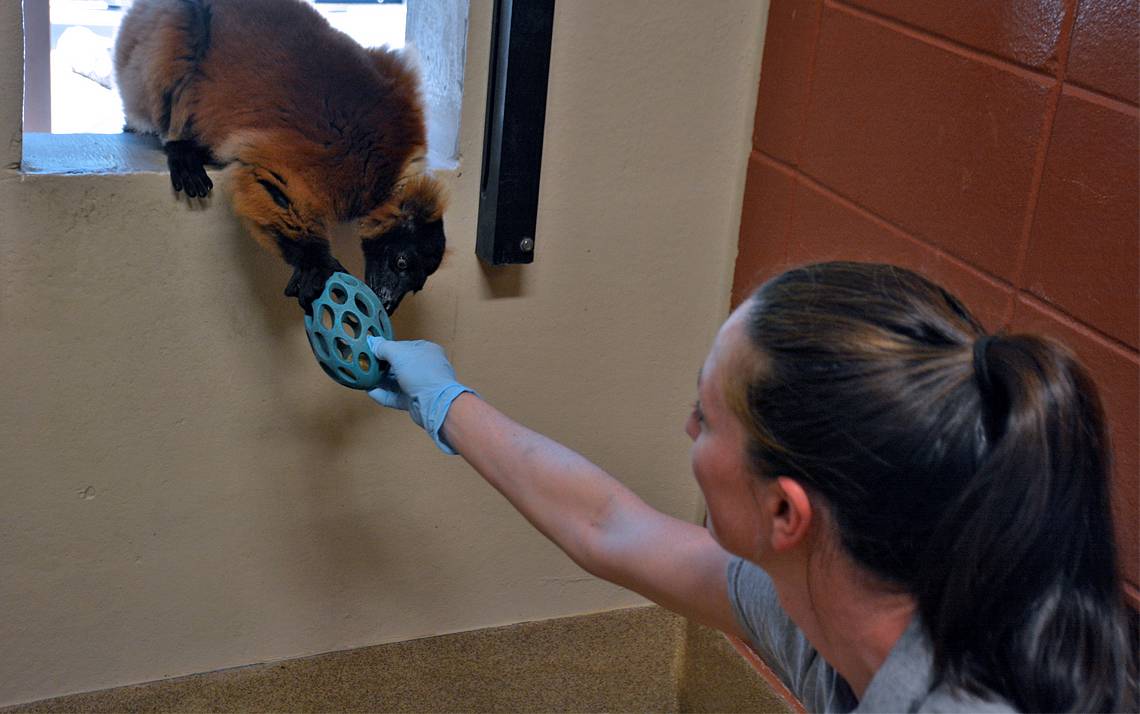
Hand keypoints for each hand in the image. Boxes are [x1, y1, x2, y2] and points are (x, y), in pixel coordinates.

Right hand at [366, 336, 474, 454]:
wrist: (434, 403)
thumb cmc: (422, 372)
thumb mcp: (399, 354)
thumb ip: (384, 347)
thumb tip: (373, 342)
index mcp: (426, 350)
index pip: (403, 346)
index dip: (387, 348)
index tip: (371, 351)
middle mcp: (424, 367)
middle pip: (398, 365)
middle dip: (381, 366)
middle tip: (364, 366)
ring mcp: (420, 385)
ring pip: (396, 381)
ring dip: (380, 381)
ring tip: (364, 379)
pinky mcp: (414, 401)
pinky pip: (395, 396)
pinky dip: (383, 394)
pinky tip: (371, 391)